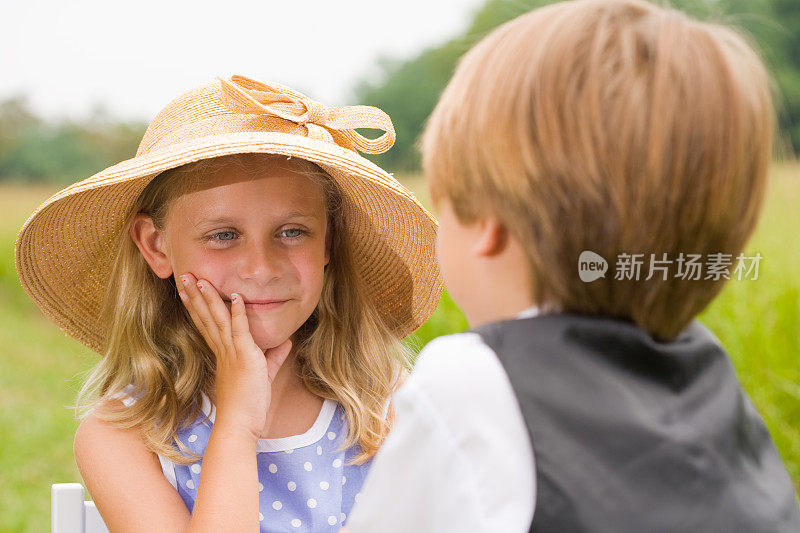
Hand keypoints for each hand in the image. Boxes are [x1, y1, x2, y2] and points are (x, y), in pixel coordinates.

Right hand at [178, 272, 291, 440]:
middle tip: (184, 275)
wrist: (239, 424)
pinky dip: (238, 313)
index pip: (207, 323)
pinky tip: (236, 296)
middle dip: (195, 294)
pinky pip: (240, 331)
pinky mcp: (244, 358)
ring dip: (209, 297)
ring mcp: (231, 353)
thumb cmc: (249, 404)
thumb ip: (274, 356)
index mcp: (223, 353)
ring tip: (199, 278)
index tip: (189, 289)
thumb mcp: (265, 373)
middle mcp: (223, 350)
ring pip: (217, 319)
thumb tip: (285, 341)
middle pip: (206, 316)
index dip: (198, 305)